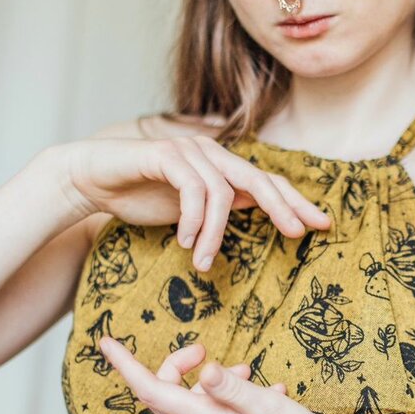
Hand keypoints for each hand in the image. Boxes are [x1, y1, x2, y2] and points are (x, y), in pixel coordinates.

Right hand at [59, 134, 331, 269]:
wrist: (94, 179)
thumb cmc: (141, 195)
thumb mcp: (190, 209)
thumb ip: (222, 208)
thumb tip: (256, 215)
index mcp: (222, 168)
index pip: (267, 183)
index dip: (295, 203)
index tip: (321, 226)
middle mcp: (212, 154)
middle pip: (258, 179)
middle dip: (282, 207)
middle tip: (296, 233)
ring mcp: (190, 151)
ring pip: (222, 192)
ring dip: (214, 234)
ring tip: (202, 262)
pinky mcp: (166, 155)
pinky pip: (193, 188)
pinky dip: (193, 219)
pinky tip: (184, 241)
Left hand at [98, 336, 352, 413]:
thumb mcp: (274, 412)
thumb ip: (234, 390)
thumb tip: (201, 372)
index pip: (153, 392)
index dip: (127, 366)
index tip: (105, 344)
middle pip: (166, 400)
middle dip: (175, 368)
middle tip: (205, 351)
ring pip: (192, 412)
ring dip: (210, 388)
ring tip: (251, 375)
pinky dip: (226, 407)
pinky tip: (264, 400)